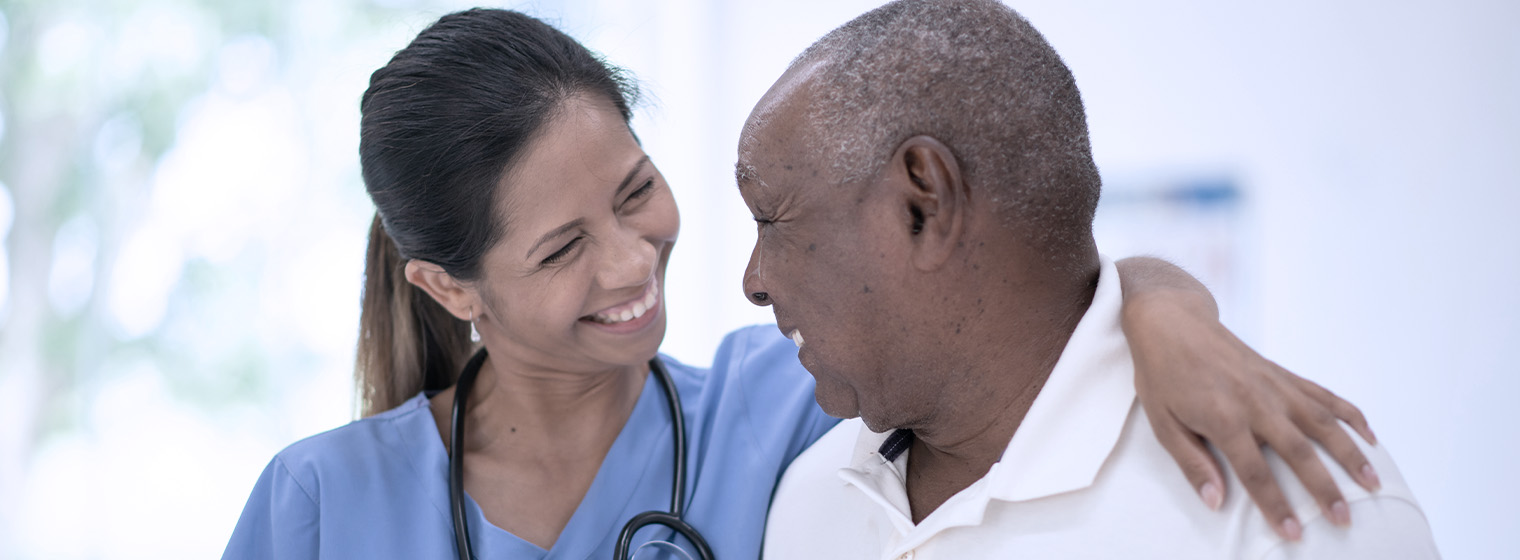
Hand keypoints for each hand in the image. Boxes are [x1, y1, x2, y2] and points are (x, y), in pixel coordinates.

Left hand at [1124, 292, 1380, 541]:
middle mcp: (1257, 401)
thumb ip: (1192, 464)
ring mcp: (1275, 386)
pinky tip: (1369, 436)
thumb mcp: (1162, 423)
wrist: (1172, 322)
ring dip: (1351, 453)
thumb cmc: (1163, 375)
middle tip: (1345, 518)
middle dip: (1325, 488)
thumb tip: (1215, 502)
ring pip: (1323, 423)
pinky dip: (1350, 415)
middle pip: (1299, 451)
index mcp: (1224, 417)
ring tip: (1373, 483)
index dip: (1276, 505)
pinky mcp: (1283, 374)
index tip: (1294, 532)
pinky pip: (1324, 395)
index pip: (1255, 472)